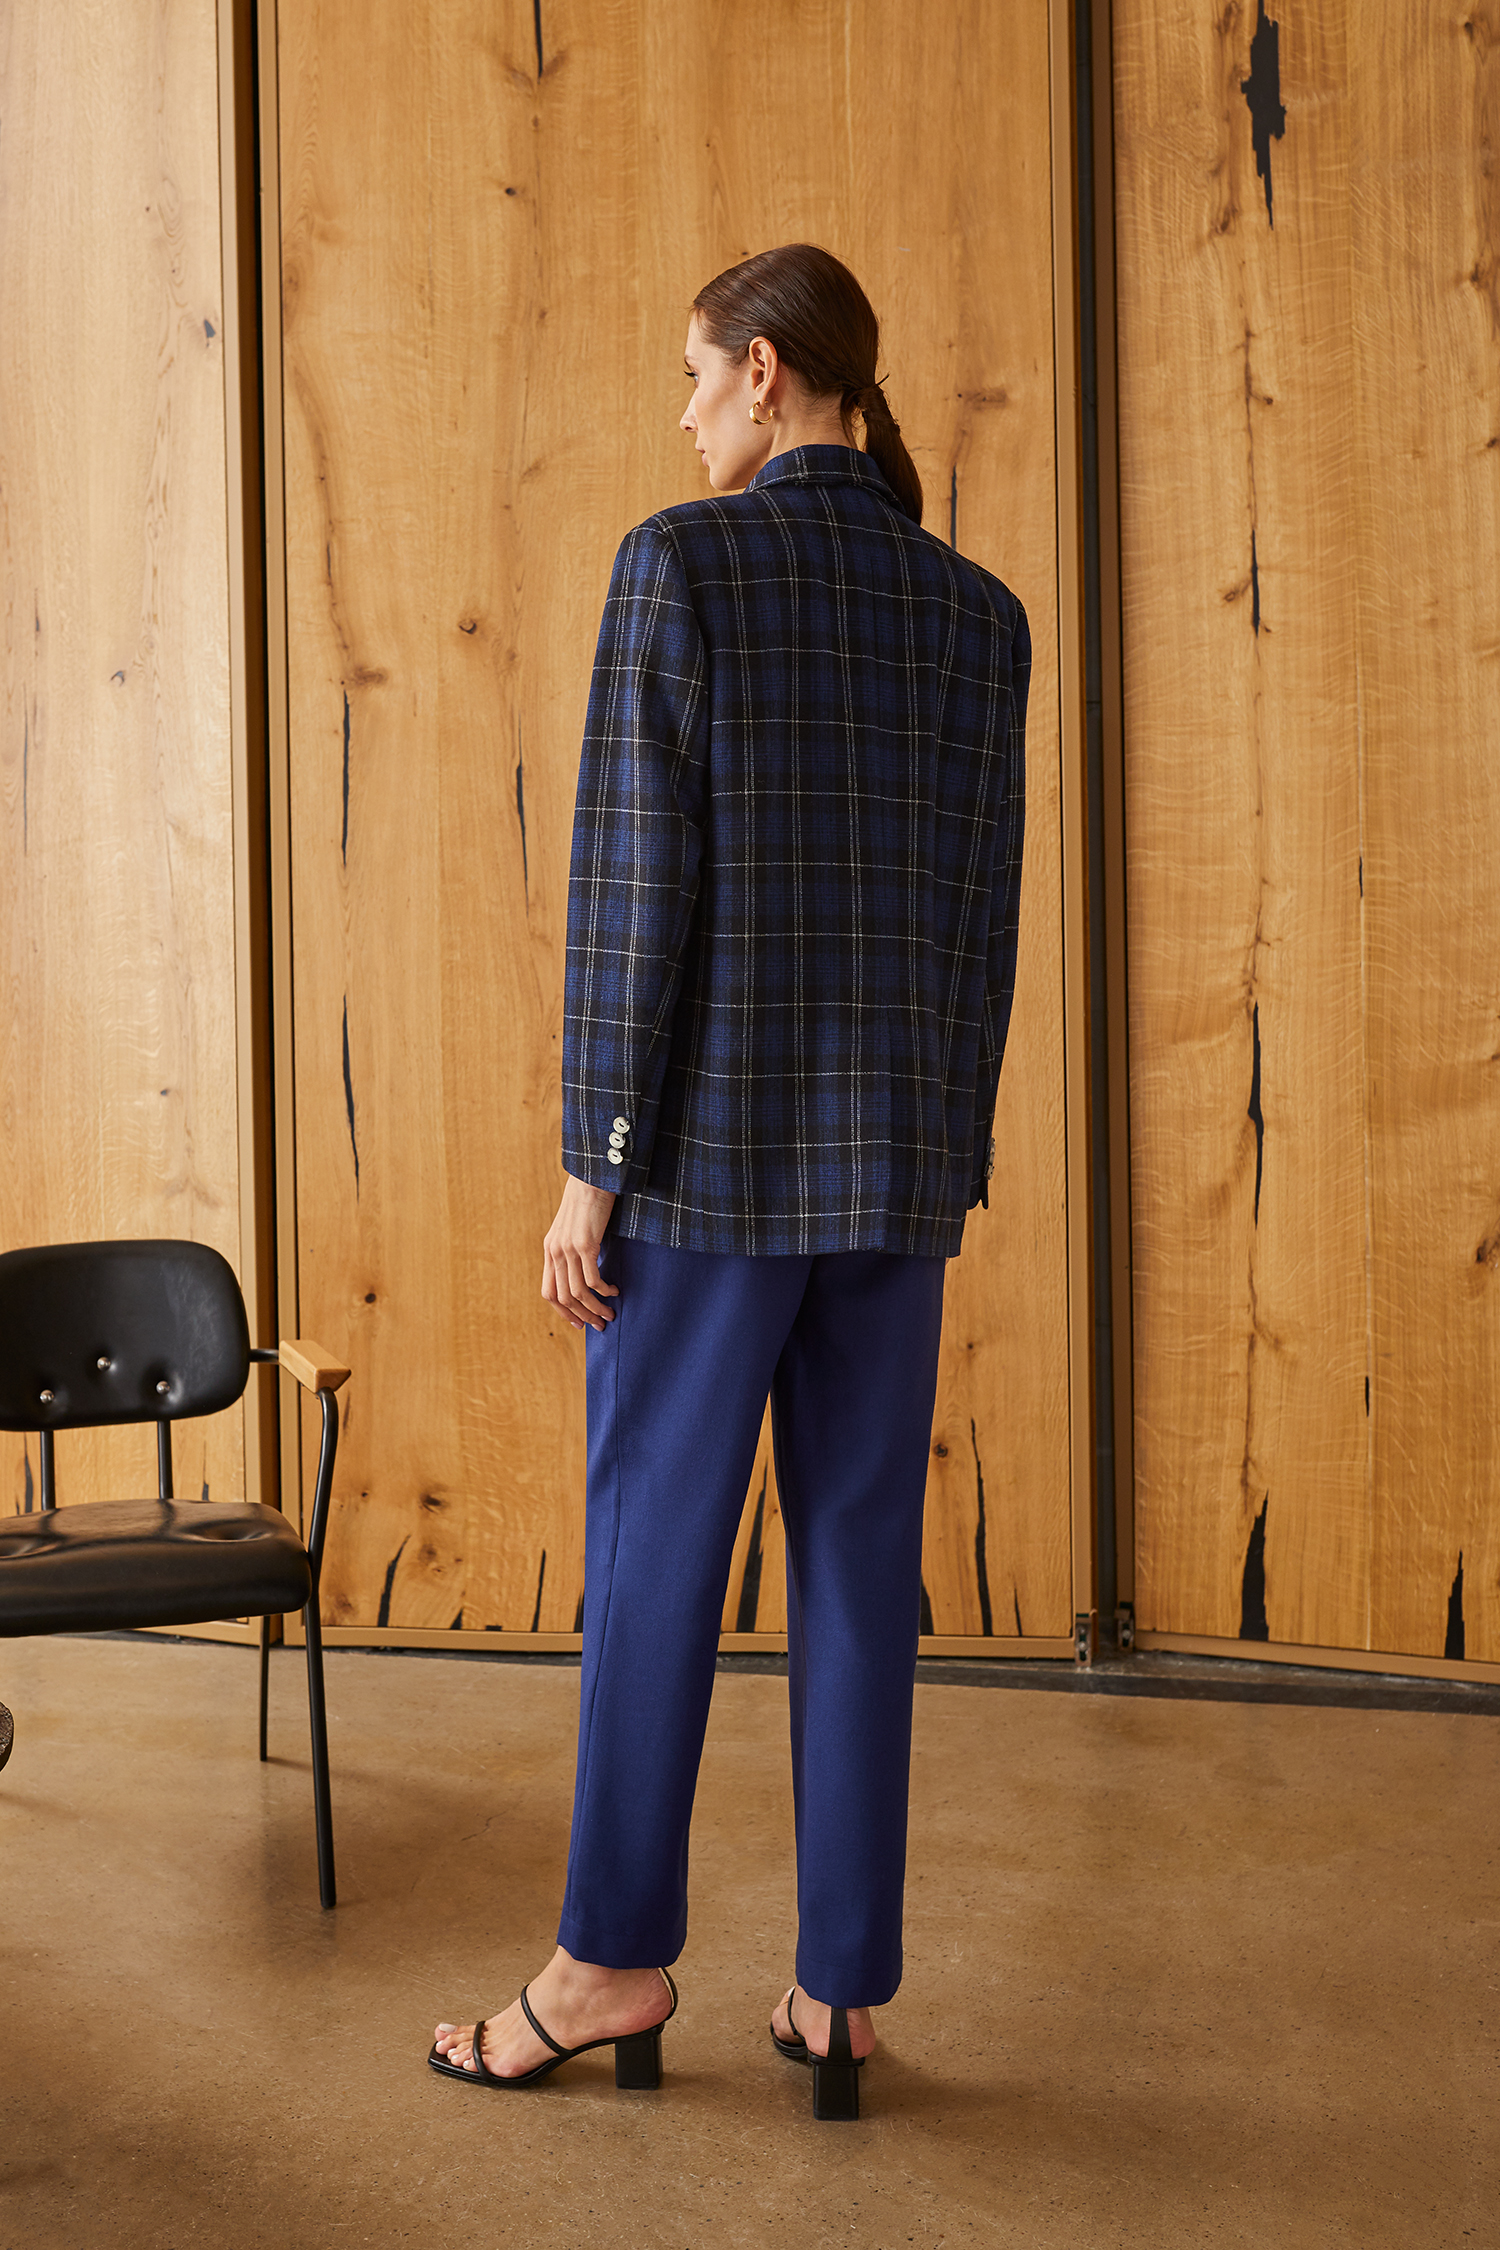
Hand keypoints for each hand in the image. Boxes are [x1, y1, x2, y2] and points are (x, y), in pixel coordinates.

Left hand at [542, 1175, 619, 1331]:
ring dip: (595, 1308)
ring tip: (610, 1313)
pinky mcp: (585, 1245)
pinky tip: (615, 1290)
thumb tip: (585, 1272)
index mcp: (550, 1250)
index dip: (563, 1312)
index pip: (549, 1292)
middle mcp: (555, 1252)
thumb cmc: (588, 1202)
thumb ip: (572, 1249)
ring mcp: (569, 1249)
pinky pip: (593, 1280)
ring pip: (578, 1293)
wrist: (592, 1178)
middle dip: (582, 1316)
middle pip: (563, 1298)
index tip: (580, 1323)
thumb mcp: (572, 1229)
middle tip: (600, 1324)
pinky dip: (604, 1291)